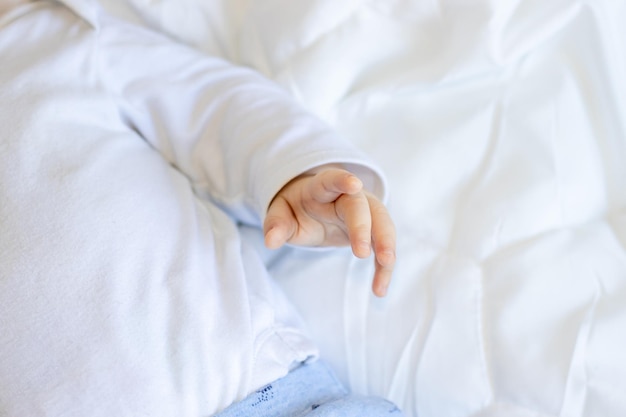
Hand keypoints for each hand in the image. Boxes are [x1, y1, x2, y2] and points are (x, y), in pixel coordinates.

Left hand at [263, 168, 395, 296]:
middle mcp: (348, 197)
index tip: (354, 184)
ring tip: (386, 265)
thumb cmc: (296, 209)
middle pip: (361, 207)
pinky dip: (383, 268)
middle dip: (363, 227)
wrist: (313, 209)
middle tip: (361, 252)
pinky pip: (381, 248)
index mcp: (321, 189)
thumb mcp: (281, 213)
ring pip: (381, 223)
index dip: (343, 180)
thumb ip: (276, 224)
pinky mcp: (372, 232)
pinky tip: (379, 289)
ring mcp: (364, 213)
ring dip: (386, 244)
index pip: (332, 181)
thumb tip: (270, 241)